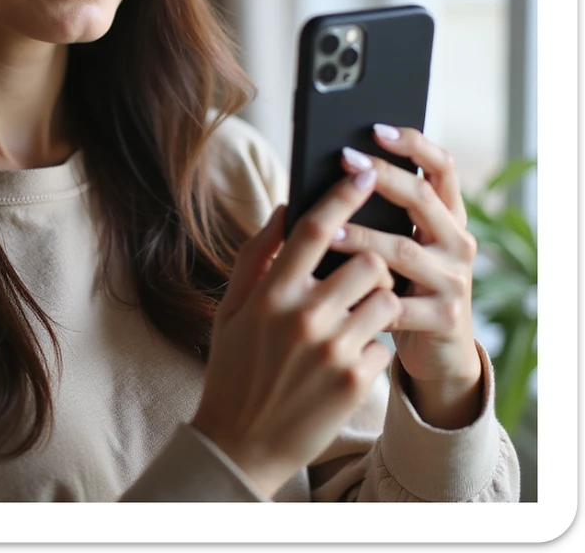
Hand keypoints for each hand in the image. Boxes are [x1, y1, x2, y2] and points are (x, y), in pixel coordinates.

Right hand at [192, 172, 397, 497]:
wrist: (242, 443)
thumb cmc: (234, 367)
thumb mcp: (232, 308)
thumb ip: (257, 255)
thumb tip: (283, 208)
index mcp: (270, 293)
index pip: (316, 229)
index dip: (345, 195)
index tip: (366, 171)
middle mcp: (304, 316)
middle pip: (367, 261)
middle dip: (367, 263)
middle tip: (351, 280)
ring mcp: (333, 349)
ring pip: (384, 298)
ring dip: (374, 303)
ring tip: (348, 320)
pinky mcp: (356, 380)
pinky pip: (384, 341)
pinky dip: (371, 345)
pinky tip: (344, 359)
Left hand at [328, 125, 482, 428]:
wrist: (437, 355)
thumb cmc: (403, 287)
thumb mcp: (398, 246)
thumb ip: (379, 214)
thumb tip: (332, 173)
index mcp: (447, 217)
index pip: (441, 167)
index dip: (413, 144)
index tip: (376, 127)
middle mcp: (458, 242)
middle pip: (422, 198)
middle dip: (381, 175)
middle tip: (343, 160)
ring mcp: (454, 280)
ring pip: (403, 250)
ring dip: (361, 238)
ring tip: (326, 232)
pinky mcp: (444, 318)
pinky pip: (399, 303)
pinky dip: (365, 296)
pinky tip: (336, 293)